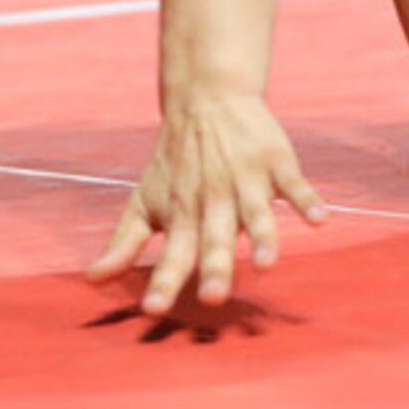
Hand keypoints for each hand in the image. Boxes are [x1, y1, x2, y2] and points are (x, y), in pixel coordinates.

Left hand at [86, 93, 326, 314]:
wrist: (204, 98)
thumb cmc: (174, 161)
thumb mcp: (143, 200)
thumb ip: (122, 244)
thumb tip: (90, 280)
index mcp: (182, 215)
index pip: (171, 255)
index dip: (163, 282)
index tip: (153, 310)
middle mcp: (213, 201)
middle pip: (215, 240)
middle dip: (215, 269)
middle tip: (213, 299)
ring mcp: (246, 181)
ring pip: (256, 215)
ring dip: (262, 239)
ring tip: (265, 264)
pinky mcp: (275, 163)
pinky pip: (295, 185)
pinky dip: (306, 200)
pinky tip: (318, 219)